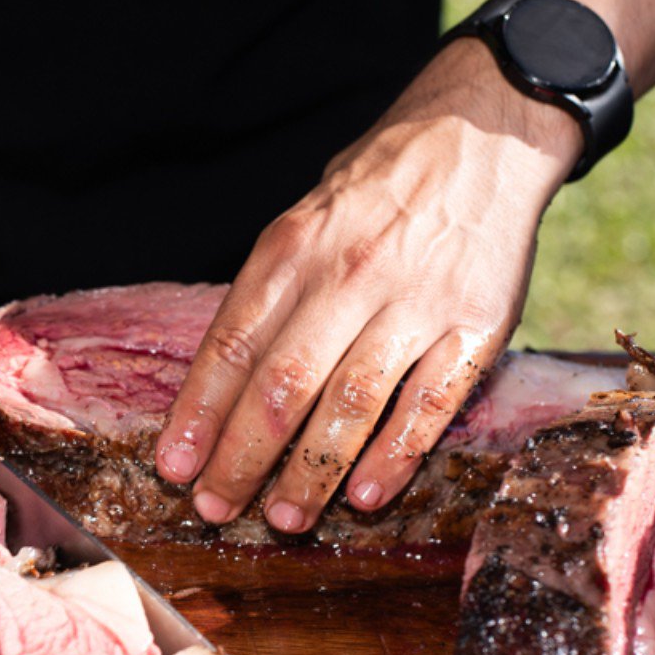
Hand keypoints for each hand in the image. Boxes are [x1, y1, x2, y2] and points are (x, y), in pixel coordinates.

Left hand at [154, 38, 582, 531]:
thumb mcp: (301, 221)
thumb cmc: (374, 191)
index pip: (231, 348)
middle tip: (214, 508)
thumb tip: (217, 386)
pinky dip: (394, 457)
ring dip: (310, 473)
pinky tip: (364, 497)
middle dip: (241, 459)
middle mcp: (349, 277)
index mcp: (292, 251)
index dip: (198, 415)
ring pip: (350, 405)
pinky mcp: (476, 326)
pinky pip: (428, 405)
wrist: (482, 135)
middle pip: (281, 387)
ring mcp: (416, 303)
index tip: (173, 468)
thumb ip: (266, 296)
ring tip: (283, 519)